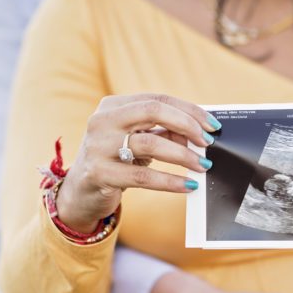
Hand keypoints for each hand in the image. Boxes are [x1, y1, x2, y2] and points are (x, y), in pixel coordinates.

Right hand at [56, 93, 218, 232]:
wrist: (80, 193)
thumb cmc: (115, 162)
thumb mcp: (137, 143)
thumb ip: (163, 134)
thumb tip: (198, 136)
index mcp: (112, 106)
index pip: (158, 99)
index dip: (189, 111)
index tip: (212, 125)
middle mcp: (102, 121)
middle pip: (153, 111)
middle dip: (187, 125)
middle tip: (208, 143)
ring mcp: (98, 147)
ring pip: (150, 144)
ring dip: (183, 155)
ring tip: (203, 166)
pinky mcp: (99, 174)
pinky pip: (143, 177)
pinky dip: (170, 181)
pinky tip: (188, 186)